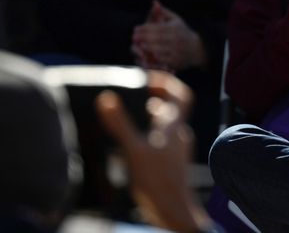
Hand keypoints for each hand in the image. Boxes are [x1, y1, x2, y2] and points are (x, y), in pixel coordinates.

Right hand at [95, 73, 209, 232]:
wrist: (172, 211)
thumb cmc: (158, 181)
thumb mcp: (134, 150)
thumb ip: (120, 124)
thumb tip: (107, 98)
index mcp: (174, 126)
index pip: (182, 95)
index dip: (168, 82)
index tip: (148, 78)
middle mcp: (178, 135)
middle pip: (171, 108)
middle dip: (152, 97)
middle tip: (132, 94)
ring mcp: (176, 149)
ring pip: (164, 124)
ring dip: (148, 116)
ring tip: (127, 116)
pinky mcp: (169, 162)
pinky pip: (159, 140)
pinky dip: (146, 134)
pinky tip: (130, 143)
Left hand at [132, 0, 206, 70]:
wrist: (197, 49)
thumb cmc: (183, 32)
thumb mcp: (176, 20)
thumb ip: (164, 12)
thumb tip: (154, 1)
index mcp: (175, 28)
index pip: (158, 27)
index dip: (145, 28)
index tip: (135, 29)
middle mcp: (176, 39)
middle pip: (157, 38)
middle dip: (144, 38)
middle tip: (133, 37)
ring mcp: (177, 50)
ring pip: (159, 49)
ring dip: (147, 48)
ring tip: (137, 46)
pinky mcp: (176, 60)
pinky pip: (163, 59)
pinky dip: (154, 58)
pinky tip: (146, 55)